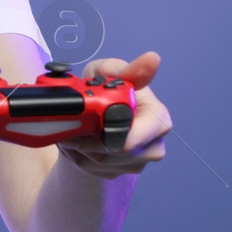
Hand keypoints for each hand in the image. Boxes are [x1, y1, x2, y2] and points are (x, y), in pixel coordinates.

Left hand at [55, 52, 170, 179]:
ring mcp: (138, 163)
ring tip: (75, 128)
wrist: (96, 112)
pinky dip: (80, 156)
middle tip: (73, 123)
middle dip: (87, 140)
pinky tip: (79, 140)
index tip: (85, 120)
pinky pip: (93, 170)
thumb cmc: (108, 87)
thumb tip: (153, 59)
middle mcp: (154, 145)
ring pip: (100, 163)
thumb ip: (127, 70)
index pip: (131, 140)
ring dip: (80, 147)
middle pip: (113, 155)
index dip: (103, 133)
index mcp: (158, 119)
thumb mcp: (110, 71)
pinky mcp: (121, 172)